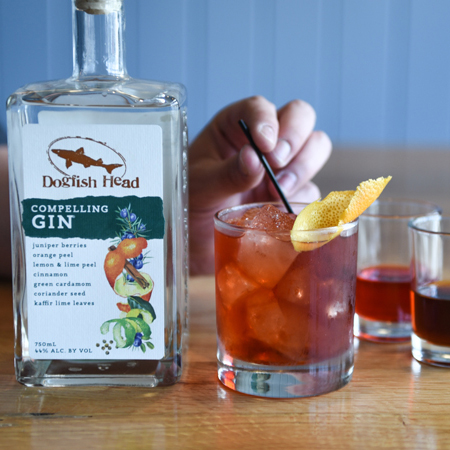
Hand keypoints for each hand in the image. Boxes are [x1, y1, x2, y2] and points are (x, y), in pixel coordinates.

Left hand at [188, 96, 331, 274]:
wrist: (197, 236)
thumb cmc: (192, 202)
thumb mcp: (201, 186)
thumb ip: (227, 173)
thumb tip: (255, 159)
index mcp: (234, 127)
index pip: (258, 108)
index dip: (266, 121)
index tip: (265, 145)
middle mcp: (263, 141)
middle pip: (299, 116)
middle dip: (294, 137)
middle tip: (277, 163)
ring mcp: (281, 166)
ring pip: (316, 146)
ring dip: (303, 166)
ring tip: (279, 191)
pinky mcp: (292, 192)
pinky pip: (311, 188)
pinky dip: (302, 198)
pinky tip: (281, 211)